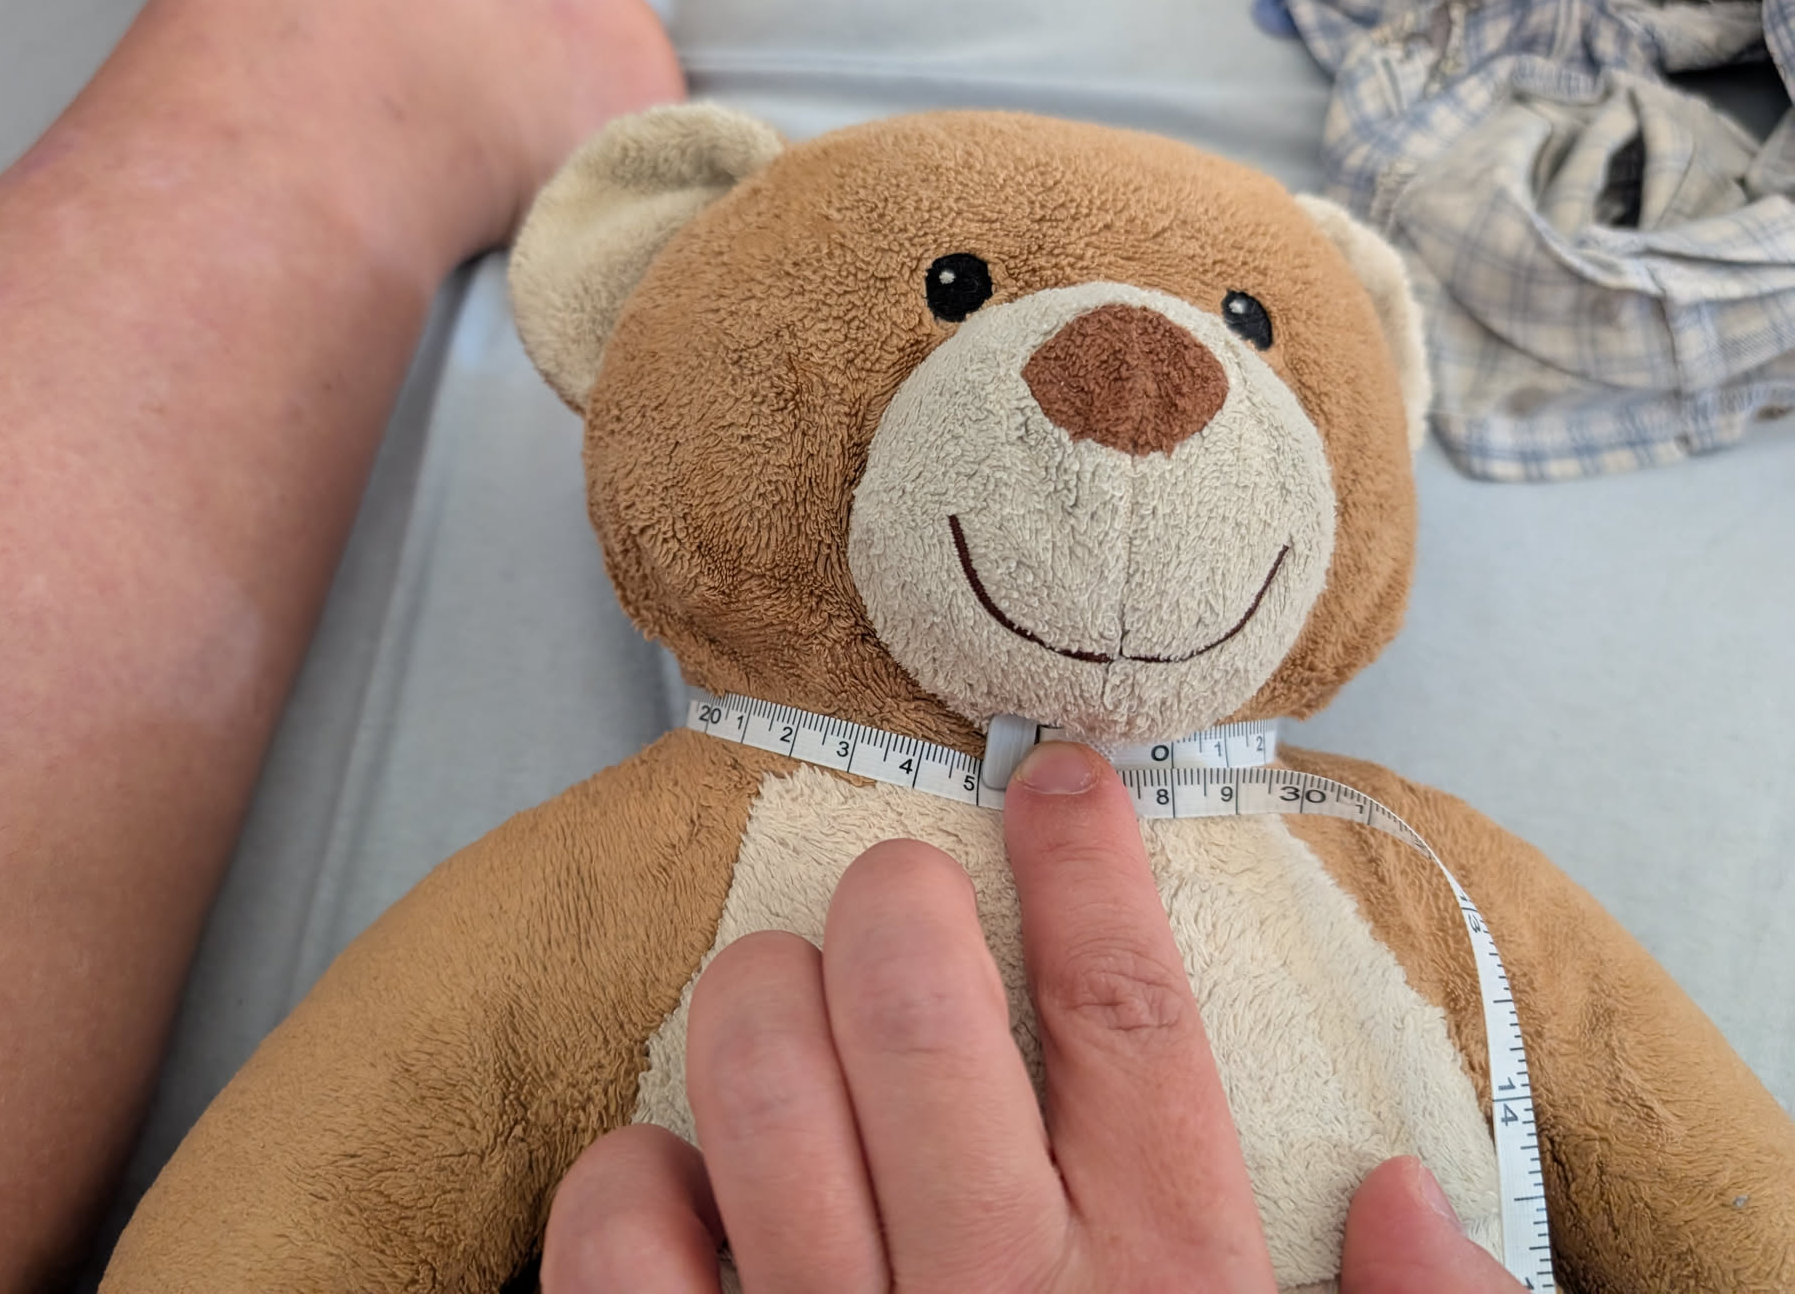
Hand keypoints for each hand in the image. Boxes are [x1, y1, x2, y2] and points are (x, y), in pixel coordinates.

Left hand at [541, 741, 1522, 1291]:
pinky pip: (624, 1241)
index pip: (1130, 1017)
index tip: (1059, 782)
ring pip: (758, 1083)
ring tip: (777, 1000)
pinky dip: (628, 1173)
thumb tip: (1398, 1199)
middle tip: (895, 896)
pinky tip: (673, 1178)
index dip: (1090, 867)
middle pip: (916, 1007)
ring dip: (752, 996)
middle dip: (894, 901)